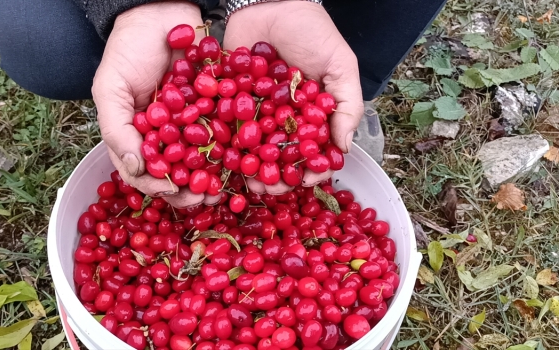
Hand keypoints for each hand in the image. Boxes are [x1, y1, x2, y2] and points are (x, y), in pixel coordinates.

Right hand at [93, 2, 219, 207]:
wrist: (161, 11)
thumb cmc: (128, 49)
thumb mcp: (111, 88)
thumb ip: (116, 129)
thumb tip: (134, 169)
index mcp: (138, 136)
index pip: (144, 172)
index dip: (156, 186)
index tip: (171, 190)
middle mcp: (166, 136)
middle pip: (177, 173)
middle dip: (189, 190)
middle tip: (203, 198)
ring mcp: (193, 124)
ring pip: (203, 161)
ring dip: (212, 178)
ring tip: (223, 189)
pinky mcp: (217, 108)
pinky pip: (226, 133)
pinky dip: (233, 149)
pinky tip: (240, 160)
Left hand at [224, 1, 363, 194]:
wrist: (271, 1)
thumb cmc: (312, 31)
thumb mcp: (340, 65)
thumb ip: (346, 105)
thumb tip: (343, 149)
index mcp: (309, 116)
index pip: (312, 151)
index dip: (311, 170)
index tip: (306, 183)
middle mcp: (282, 119)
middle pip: (279, 158)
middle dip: (276, 178)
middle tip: (270, 190)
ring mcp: (254, 112)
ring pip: (251, 149)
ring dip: (249, 170)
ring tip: (247, 183)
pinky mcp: (227, 100)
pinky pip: (224, 126)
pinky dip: (222, 144)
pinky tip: (222, 159)